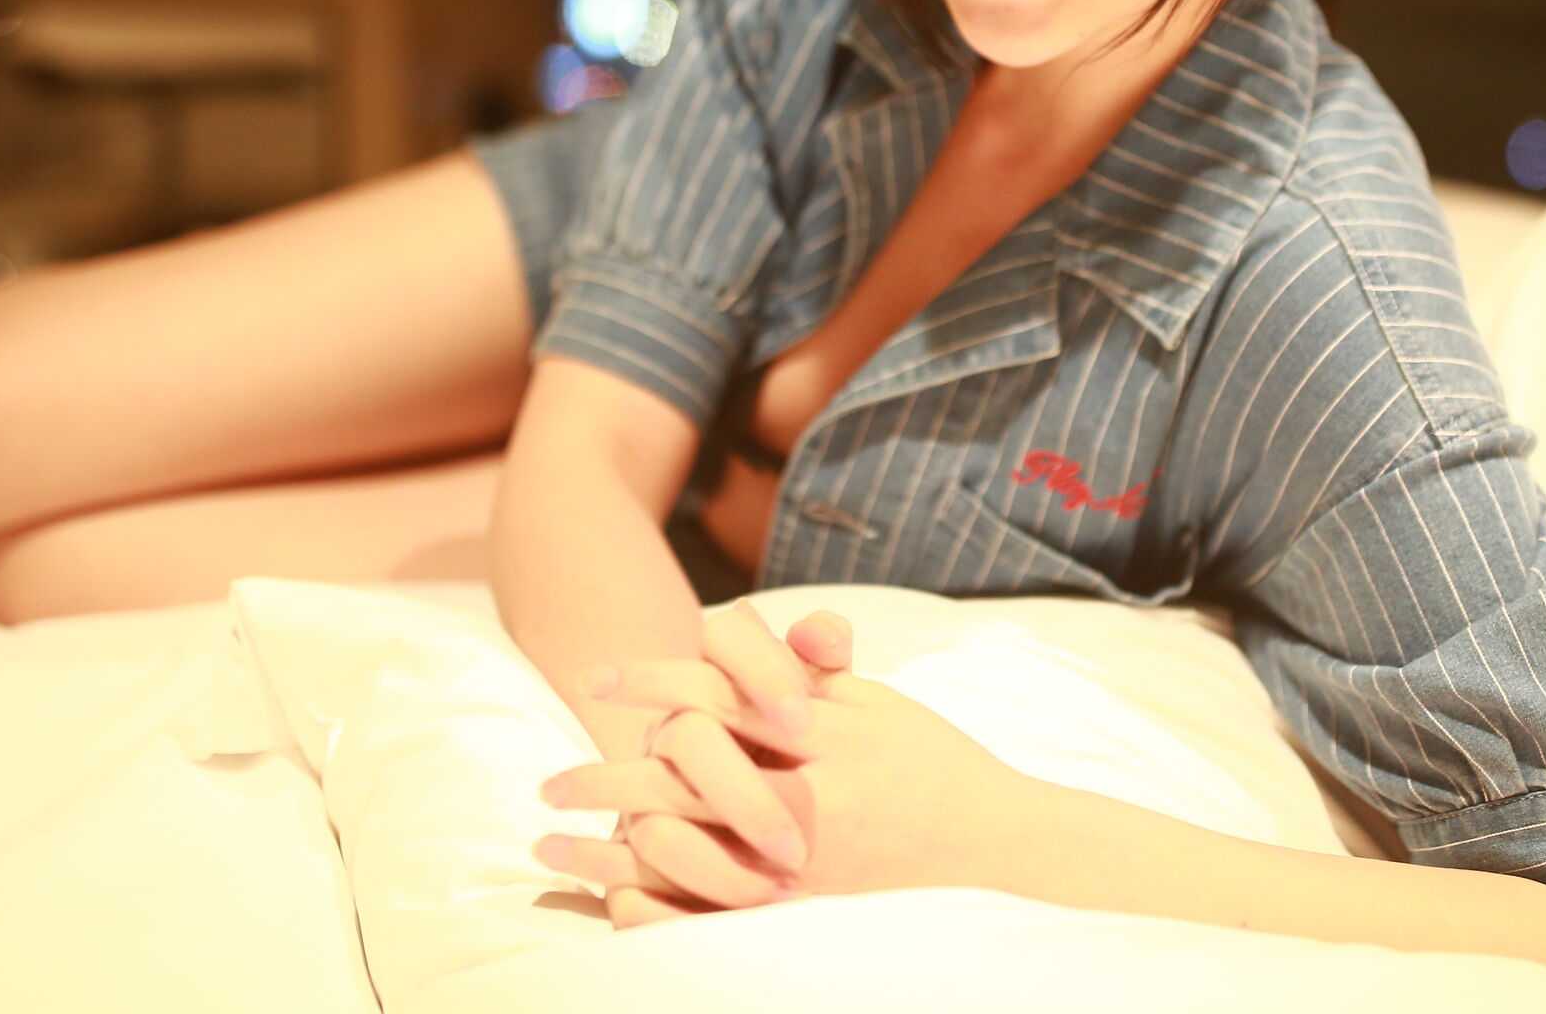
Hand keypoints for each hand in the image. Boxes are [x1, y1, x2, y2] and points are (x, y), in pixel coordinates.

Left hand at [542, 623, 1025, 915]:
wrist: (999, 843)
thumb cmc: (936, 762)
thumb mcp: (878, 703)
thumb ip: (809, 674)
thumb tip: (741, 639)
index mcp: (829, 734)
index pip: (722, 697)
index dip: (654, 682)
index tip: (597, 678)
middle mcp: (812, 798)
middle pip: (687, 778)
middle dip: (609, 779)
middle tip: (546, 781)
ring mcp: (808, 861)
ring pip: (690, 847)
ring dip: (612, 846)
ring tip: (555, 841)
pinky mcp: (808, 906)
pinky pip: (715, 906)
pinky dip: (656, 902)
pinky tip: (608, 898)